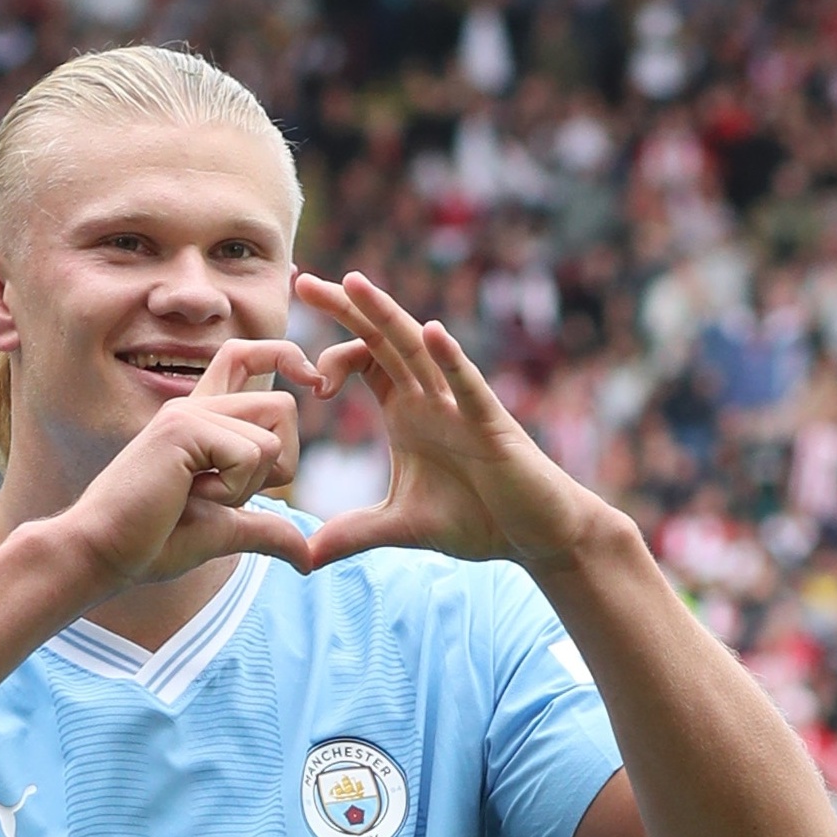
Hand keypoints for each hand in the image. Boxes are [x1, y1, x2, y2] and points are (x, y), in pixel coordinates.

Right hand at [61, 337, 322, 589]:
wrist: (101, 554)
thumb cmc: (150, 543)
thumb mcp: (223, 532)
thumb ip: (265, 531)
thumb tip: (309, 559)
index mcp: (201, 419)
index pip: (246, 355)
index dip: (285, 354)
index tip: (314, 380)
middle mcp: (195, 406)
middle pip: (283, 406)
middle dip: (277, 464)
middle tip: (226, 494)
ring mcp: (188, 412)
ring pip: (273, 434)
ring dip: (249, 483)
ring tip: (200, 497)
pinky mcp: (184, 427)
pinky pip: (251, 453)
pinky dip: (232, 491)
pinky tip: (188, 498)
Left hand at [294, 271, 607, 570]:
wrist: (534, 535)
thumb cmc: (476, 519)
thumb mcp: (399, 528)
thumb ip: (352, 535)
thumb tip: (304, 556)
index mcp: (406, 410)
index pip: (363, 362)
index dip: (331, 358)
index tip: (311, 381)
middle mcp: (429, 396)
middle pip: (381, 339)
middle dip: (345, 308)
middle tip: (302, 279)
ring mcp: (459, 405)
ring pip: (418, 348)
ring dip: (385, 315)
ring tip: (354, 283)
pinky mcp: (490, 423)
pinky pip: (469, 384)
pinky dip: (451, 359)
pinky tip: (432, 334)